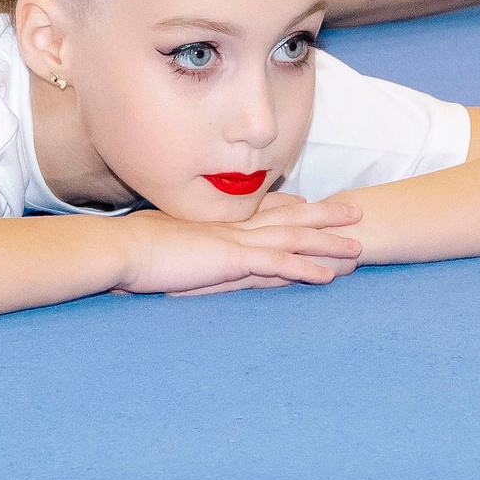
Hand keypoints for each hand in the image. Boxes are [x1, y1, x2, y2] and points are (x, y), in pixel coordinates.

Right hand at [113, 195, 363, 296]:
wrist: (121, 249)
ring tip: (358, 247)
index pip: (259, 211)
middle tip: (356, 211)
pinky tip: (329, 276)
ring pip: (291, 239)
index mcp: (214, 223)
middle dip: (324, 215)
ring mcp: (234, 242)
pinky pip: (277, 264)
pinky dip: (304, 269)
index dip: (288, 206)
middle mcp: (230, 227)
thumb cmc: (132, 248)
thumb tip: (175, 247)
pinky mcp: (232, 260)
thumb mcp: (160, 240)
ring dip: (327, 243)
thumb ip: (177, 243)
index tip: (309, 203)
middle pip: (287, 218)